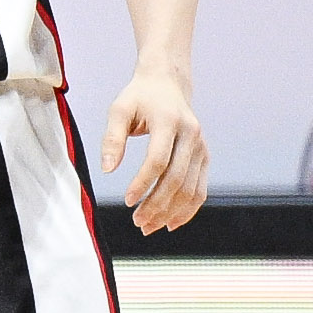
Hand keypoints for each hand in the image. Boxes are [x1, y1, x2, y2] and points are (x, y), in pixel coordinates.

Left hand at [106, 58, 208, 232]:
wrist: (168, 85)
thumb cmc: (139, 97)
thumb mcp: (118, 109)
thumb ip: (112, 138)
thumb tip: (107, 170)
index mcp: (170, 121)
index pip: (158, 159)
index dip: (143, 182)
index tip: (128, 200)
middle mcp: (192, 135)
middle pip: (177, 178)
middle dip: (157, 204)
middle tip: (137, 222)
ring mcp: (202, 147)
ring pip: (191, 188)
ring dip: (172, 211)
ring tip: (149, 226)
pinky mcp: (205, 157)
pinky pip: (200, 188)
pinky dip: (188, 208)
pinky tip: (170, 222)